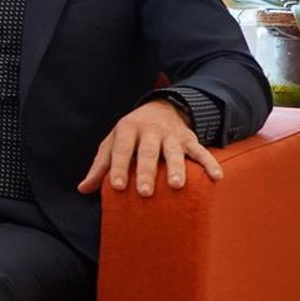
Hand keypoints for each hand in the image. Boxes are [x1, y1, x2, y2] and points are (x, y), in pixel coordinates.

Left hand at [77, 98, 221, 197]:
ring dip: (176, 168)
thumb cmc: (132, 134)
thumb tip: (83, 189)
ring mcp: (172, 135)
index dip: (118, 167)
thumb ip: (100, 166)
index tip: (117, 186)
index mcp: (128, 129)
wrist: (162, 107)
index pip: (121, 149)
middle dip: (146, 171)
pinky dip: (209, 163)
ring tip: (176, 186)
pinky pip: (201, 151)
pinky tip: (216, 177)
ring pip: (174, 151)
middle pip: (148, 152)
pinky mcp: (190, 139)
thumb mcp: (113, 143)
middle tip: (144, 193)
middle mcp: (150, 130)